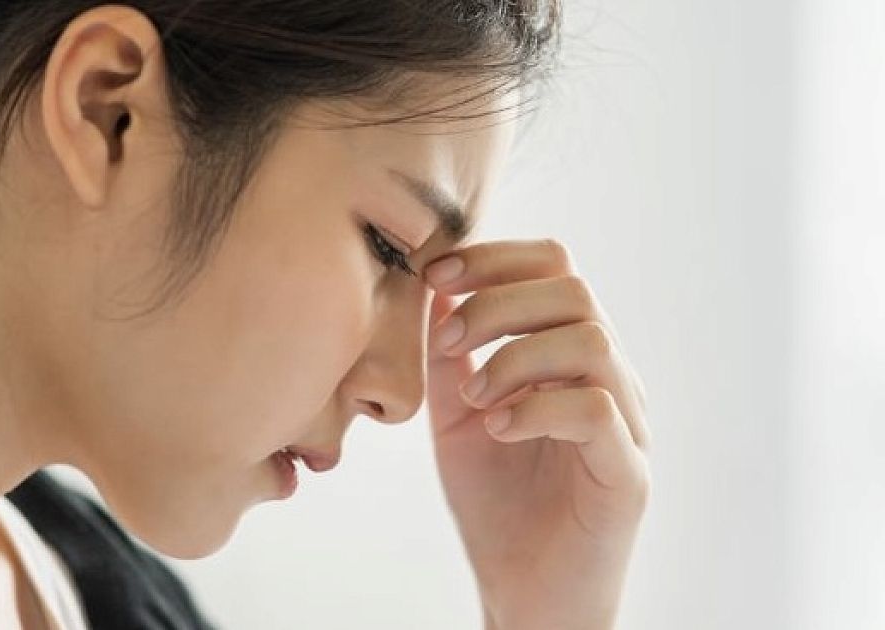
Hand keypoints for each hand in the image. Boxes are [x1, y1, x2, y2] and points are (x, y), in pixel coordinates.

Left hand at [422, 238, 650, 629]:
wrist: (523, 590)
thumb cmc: (497, 502)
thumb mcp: (457, 413)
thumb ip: (450, 352)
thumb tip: (435, 283)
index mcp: (571, 354)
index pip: (553, 266)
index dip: (493, 257)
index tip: (432, 275)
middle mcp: (610, 377)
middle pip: (574, 290)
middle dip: (496, 303)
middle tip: (447, 345)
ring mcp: (627, 424)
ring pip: (591, 342)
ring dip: (514, 357)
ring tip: (474, 397)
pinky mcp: (628, 474)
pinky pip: (599, 411)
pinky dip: (537, 407)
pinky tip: (498, 429)